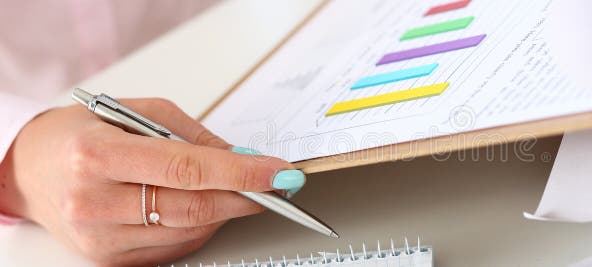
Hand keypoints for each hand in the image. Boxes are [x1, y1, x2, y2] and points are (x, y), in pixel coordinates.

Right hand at [0, 98, 302, 265]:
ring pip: (187, 232)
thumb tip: (242, 158)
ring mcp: (100, 237)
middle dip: (244, 197)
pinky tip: (205, 208)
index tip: (278, 173)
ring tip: (240, 191)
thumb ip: (191, 135)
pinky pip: (173, 248)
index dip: (240, 173)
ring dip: (225, 212)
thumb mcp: (136, 112)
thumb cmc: (83, 134)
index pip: (186, 169)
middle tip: (275, 186)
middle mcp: (94, 201)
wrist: (31, 168)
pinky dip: (199, 228)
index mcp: (97, 155)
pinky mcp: (108, 259)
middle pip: (192, 208)